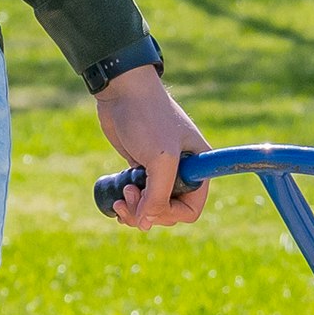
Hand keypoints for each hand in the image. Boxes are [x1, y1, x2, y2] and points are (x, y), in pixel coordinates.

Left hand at [95, 65, 209, 228]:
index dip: (170, 214)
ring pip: (149, 207)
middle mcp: (181, 172)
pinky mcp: (140, 167)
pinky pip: (137, 197)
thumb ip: (158, 195)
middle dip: (147, 211)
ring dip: (134, 210)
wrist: (123, 90)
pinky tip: (115, 201)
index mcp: (197, 168)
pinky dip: (127, 204)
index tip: (150, 206)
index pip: (191, 209)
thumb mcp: (161, 158)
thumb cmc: (148, 118)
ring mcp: (159, 170)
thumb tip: (145, 224)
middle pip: (168, 211)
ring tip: (120, 198)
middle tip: (129, 193)